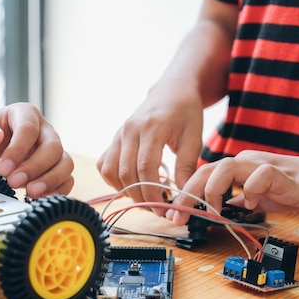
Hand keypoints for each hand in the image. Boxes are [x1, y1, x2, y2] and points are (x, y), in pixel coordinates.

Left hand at [0, 102, 73, 197]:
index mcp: (25, 114)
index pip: (28, 129)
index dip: (17, 150)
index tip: (2, 168)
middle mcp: (44, 131)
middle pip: (53, 147)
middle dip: (34, 167)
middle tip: (13, 182)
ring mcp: (53, 150)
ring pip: (65, 163)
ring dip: (50, 180)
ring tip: (30, 193)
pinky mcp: (55, 168)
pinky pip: (67, 179)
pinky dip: (59, 190)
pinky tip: (42, 198)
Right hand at [97, 81, 203, 210]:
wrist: (171, 90)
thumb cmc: (186, 112)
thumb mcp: (194, 136)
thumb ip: (187, 165)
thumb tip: (184, 195)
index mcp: (151, 127)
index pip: (145, 168)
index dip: (152, 192)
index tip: (164, 207)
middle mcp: (129, 130)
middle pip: (126, 173)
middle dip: (140, 196)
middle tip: (157, 208)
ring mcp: (118, 134)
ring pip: (110, 170)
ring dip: (125, 190)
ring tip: (145, 197)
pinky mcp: (114, 138)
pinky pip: (104, 164)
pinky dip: (113, 180)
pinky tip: (131, 184)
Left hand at [167, 150, 298, 224]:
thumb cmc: (289, 189)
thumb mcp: (254, 200)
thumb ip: (234, 204)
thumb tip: (212, 216)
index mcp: (235, 168)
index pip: (201, 176)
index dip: (184, 194)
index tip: (174, 214)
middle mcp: (243, 162)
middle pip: (205, 170)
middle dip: (188, 194)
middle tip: (179, 216)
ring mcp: (260, 165)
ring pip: (225, 167)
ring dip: (213, 191)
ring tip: (215, 211)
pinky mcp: (280, 173)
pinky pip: (259, 175)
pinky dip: (250, 190)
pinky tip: (252, 204)